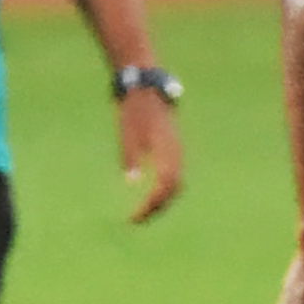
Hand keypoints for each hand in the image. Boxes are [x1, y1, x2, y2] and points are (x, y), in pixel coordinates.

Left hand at [116, 83, 185, 220]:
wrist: (144, 85)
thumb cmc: (133, 108)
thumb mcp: (127, 132)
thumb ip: (129, 156)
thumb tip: (131, 182)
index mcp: (166, 149)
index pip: (164, 186)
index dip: (150, 205)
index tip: (133, 217)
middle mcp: (176, 151)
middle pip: (173, 189)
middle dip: (157, 207)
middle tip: (136, 218)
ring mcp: (176, 149)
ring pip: (176, 182)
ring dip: (162, 199)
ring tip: (144, 210)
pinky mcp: (172, 147)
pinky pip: (173, 174)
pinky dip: (164, 188)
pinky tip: (151, 194)